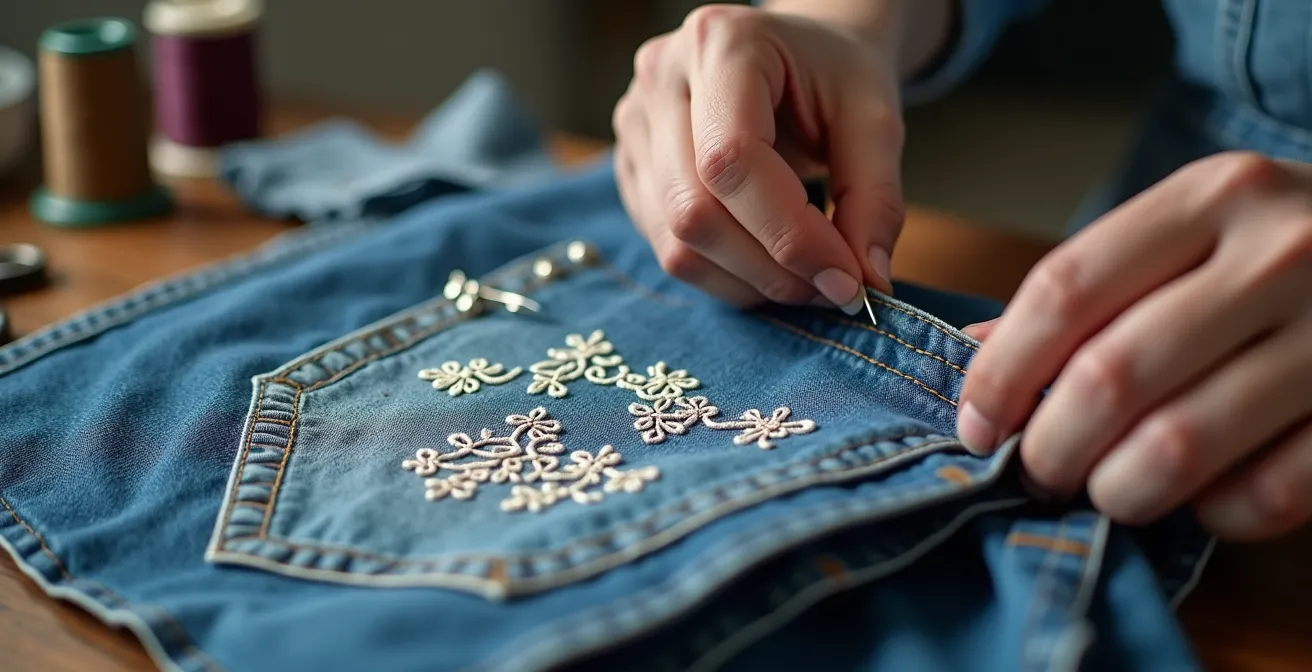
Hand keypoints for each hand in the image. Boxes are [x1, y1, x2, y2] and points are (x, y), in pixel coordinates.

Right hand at [612, 4, 904, 312]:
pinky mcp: (631, 168)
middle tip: (832, 288)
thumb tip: (865, 280)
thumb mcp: (875, 117)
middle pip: (694, 210)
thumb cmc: (834, 75)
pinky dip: (726, 277)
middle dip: (770, 270)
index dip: (790, 235)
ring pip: (675, 244)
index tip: (847, 280)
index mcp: (721, 44)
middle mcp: (661, 78)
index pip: (732, 161)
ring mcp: (635, 125)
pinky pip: (667, 249)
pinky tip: (769, 265)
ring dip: (748, 283)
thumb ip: (875, 196)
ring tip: (806, 279)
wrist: (795, 55)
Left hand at [958, 152, 1311, 540]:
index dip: (1002, 371)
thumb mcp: (1191, 232)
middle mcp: (1280, 254)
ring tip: (1104, 491)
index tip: (976, 423)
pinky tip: (1200, 500)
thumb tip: (978, 353)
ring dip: (1118, 490)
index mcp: (1213, 198)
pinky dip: (1215, 513)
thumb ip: (1091, 288)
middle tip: (1038, 471)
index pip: (1065, 290)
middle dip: (1050, 446)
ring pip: (1179, 446)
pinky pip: (1269, 492)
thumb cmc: (1278, 250)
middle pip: (1112, 376)